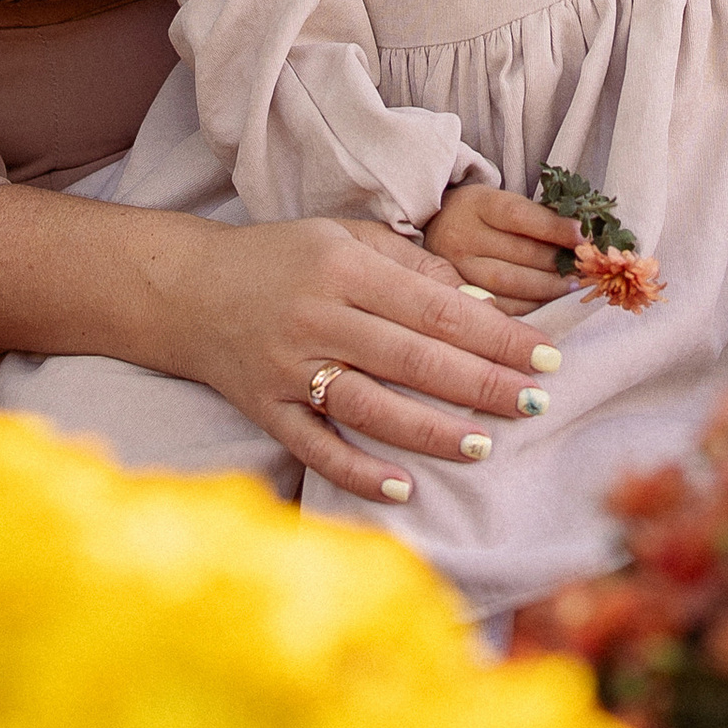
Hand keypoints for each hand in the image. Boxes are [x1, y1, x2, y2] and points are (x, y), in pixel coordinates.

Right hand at [0, 187, 565, 508]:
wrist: (184, 289)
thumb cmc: (279, 258)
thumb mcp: (344, 238)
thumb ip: (410, 265)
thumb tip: (478, 299)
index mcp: (345, 269)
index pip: (436, 307)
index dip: (494, 335)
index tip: (543, 354)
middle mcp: (319, 319)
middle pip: (414, 359)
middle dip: (480, 383)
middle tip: (534, 401)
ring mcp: (288, 369)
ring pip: (371, 407)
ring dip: (432, 430)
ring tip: (484, 444)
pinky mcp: (264, 410)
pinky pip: (316, 448)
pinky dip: (357, 471)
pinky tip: (402, 489)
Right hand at [423, 182, 585, 314]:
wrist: (431, 231)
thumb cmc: (479, 216)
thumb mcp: (498, 202)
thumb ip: (534, 217)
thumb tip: (583, 236)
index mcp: (475, 203)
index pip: (520, 215)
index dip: (555, 227)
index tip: (585, 236)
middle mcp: (461, 235)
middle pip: (518, 252)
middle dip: (558, 262)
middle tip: (588, 268)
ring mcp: (454, 269)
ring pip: (508, 283)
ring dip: (548, 288)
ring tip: (573, 287)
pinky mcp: (455, 296)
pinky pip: (497, 308)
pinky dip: (528, 308)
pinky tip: (547, 305)